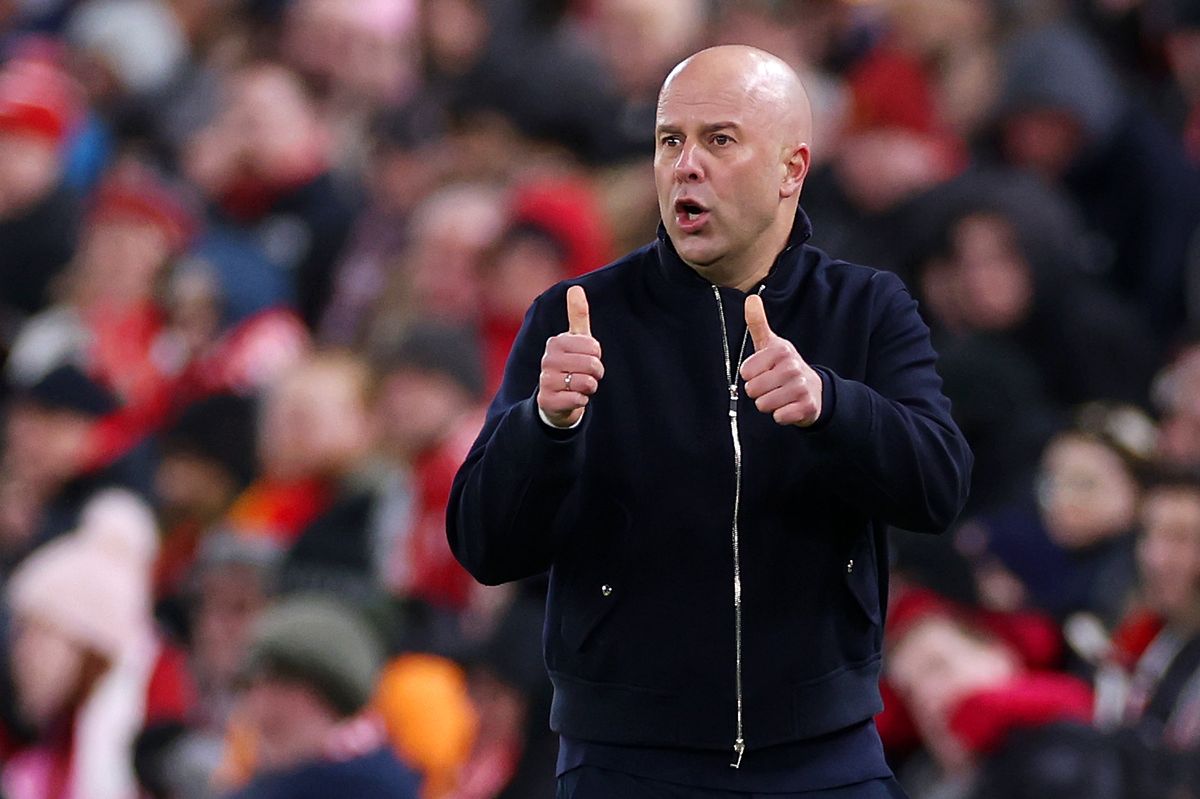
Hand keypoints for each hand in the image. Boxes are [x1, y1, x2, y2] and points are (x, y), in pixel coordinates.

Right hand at [538, 286, 603, 427]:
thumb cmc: (570, 364)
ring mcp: (545, 381)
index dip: (597, 356)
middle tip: (586, 375)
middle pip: (592, 365)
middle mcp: (547, 360)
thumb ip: (577, 315)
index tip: (587, 358)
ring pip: (586, 383)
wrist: (555, 399)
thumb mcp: (575, 340)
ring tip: (578, 386)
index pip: (594, 347)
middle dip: (596, 373)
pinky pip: (579, 400)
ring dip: (589, 388)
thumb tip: (575, 287)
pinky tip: (572, 398)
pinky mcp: (547, 401)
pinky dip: (581, 401)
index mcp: (556, 342)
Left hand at [740, 294, 822, 425]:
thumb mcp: (771, 344)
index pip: (746, 372)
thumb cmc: (785, 366)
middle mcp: (792, 367)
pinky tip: (789, 406)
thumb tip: (750, 299)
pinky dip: (781, 415)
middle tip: (772, 386)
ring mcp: (801, 387)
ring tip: (780, 395)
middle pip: (752, 390)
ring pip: (763, 405)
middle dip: (758, 392)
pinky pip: (778, 417)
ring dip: (769, 404)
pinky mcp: (807, 407)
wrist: (814, 390)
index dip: (751, 375)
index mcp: (781, 350)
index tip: (764, 371)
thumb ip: (758, 323)